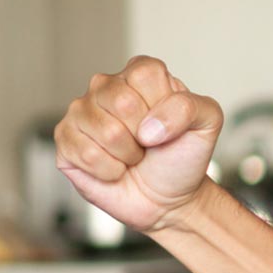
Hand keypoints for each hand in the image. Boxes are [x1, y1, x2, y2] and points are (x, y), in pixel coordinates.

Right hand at [53, 55, 224, 233]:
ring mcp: (80, 113)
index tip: (168, 124)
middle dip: (145, 135)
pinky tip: (114, 168)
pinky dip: (109, 170)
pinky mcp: (65, 141)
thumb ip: (191, 107)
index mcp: (140, 74)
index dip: (164, 108)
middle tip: (148, 143)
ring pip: (105, 132)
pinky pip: (85, 154)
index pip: (145, 75)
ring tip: (132, 156)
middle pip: (122, 102)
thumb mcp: (207, 123)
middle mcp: (105, 86)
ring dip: (127, 155)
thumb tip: (149, 126)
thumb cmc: (182, 156)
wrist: (167, 198)